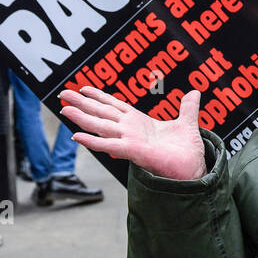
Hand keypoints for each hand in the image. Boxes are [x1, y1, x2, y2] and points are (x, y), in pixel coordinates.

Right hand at [60, 85, 206, 180]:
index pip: (115, 106)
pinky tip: (77, 136)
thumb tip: (195, 93)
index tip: (83, 88)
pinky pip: (110, 145)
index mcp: (140, 122)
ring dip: (82, 118)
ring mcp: (130, 140)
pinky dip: (93, 141)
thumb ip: (187, 108)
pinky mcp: (134, 151)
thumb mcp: (187, 124)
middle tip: (62, 93)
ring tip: (64, 110)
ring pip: (101, 126)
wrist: (194, 169)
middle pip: (102, 113)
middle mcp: (131, 130)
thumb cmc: (187, 151)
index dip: (99, 96)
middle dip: (82, 103)